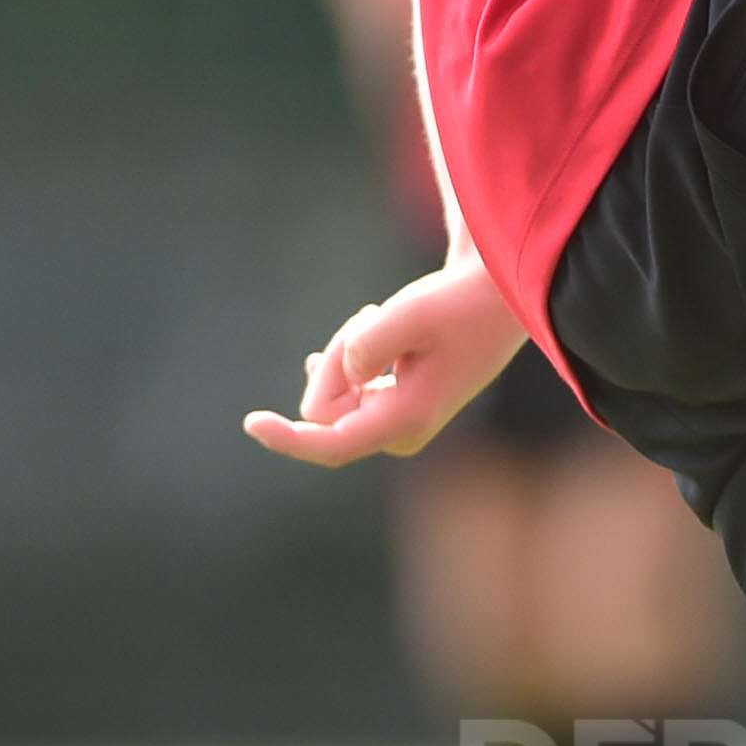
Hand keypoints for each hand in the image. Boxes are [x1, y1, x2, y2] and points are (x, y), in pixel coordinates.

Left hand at [241, 258, 527, 464]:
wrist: (494, 303)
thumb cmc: (458, 306)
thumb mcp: (411, 313)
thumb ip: (367, 345)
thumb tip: (343, 374)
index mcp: (406, 419)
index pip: (332, 443)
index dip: (288, 438)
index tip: (251, 423)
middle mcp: (399, 432)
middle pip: (325, 405)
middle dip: (335, 356)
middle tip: (369, 312)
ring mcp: (394, 425)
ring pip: (334, 394)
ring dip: (347, 352)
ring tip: (381, 319)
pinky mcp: (391, 411)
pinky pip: (345, 392)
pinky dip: (349, 360)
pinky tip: (360, 336)